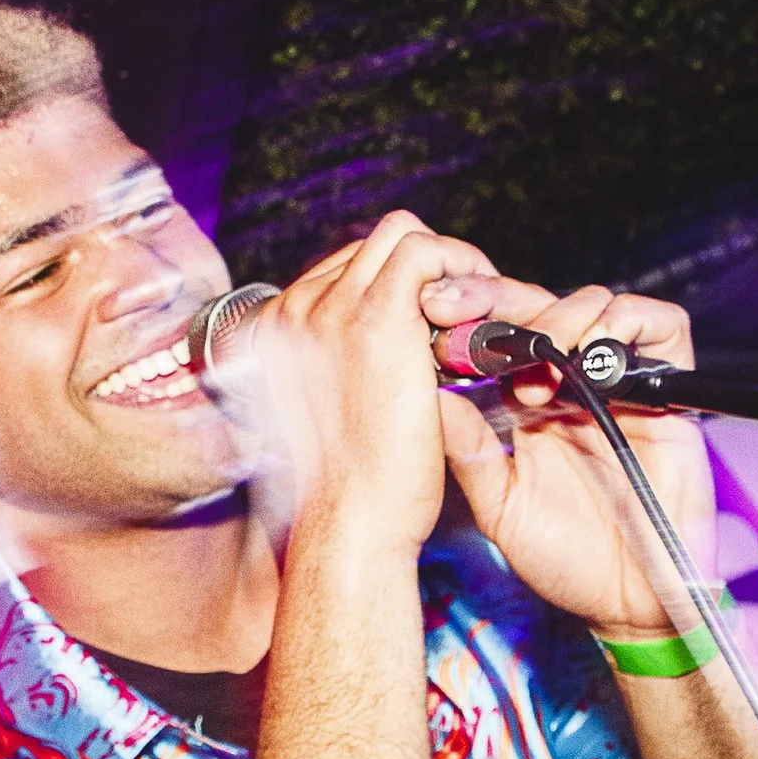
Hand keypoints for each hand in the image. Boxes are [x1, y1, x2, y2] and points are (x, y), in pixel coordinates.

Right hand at [252, 213, 498, 552]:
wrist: (350, 523)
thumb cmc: (349, 490)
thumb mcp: (327, 417)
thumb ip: (339, 372)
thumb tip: (380, 353)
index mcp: (274, 333)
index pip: (344, 272)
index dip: (399, 287)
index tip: (436, 319)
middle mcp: (292, 310)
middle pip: (372, 245)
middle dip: (427, 268)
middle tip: (469, 309)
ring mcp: (328, 308)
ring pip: (401, 235)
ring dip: (449, 263)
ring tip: (481, 306)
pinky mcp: (373, 317)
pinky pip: (424, 251)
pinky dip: (461, 266)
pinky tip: (482, 307)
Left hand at [427, 282, 715, 638]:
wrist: (625, 603)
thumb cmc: (563, 560)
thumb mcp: (499, 505)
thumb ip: (470, 452)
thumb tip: (432, 396)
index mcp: (529, 402)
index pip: (500, 334)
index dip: (469, 315)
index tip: (432, 309)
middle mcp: (574, 384)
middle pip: (542, 308)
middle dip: (499, 298)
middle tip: (461, 308)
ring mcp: (621, 384)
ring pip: (596, 307)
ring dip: (559, 320)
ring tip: (534, 365)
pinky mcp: (669, 393)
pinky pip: (662, 328)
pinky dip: (629, 322)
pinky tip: (593, 351)